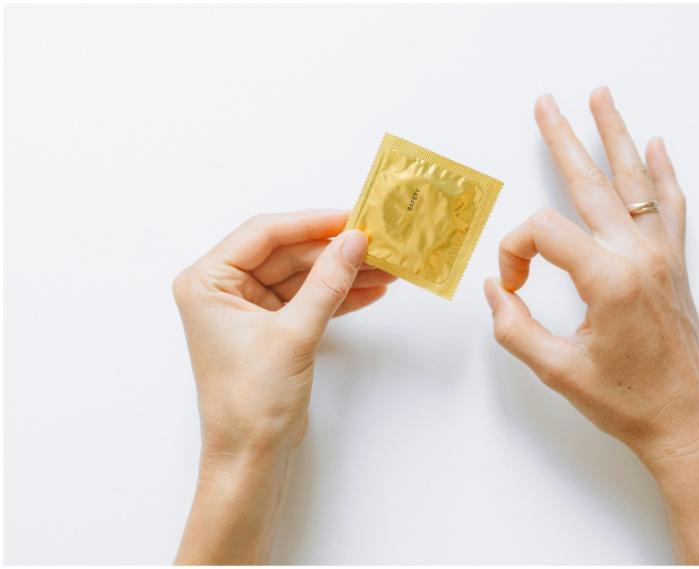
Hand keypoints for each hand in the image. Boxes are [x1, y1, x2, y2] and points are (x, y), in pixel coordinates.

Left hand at [173, 209, 393, 563]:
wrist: (251, 457)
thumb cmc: (251, 402)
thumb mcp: (294, 334)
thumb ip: (327, 283)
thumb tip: (355, 241)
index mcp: (207, 282)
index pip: (263, 234)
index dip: (310, 223)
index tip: (351, 218)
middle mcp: (223, 289)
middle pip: (287, 253)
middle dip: (334, 251)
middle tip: (378, 244)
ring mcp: (248, 308)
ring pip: (302, 276)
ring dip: (342, 273)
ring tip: (385, 268)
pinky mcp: (272, 327)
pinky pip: (307, 299)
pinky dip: (337, 296)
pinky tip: (370, 290)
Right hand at [485, 88, 698, 563]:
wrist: (685, 421)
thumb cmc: (626, 401)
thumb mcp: (557, 370)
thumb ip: (514, 327)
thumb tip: (497, 290)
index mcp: (609, 279)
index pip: (544, 233)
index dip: (515, 252)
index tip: (512, 286)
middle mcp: (639, 256)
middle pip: (592, 182)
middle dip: (563, 140)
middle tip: (546, 105)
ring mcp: (661, 256)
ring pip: (634, 182)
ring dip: (615, 136)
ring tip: (601, 98)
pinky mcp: (674, 265)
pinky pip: (669, 206)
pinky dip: (662, 174)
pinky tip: (657, 147)